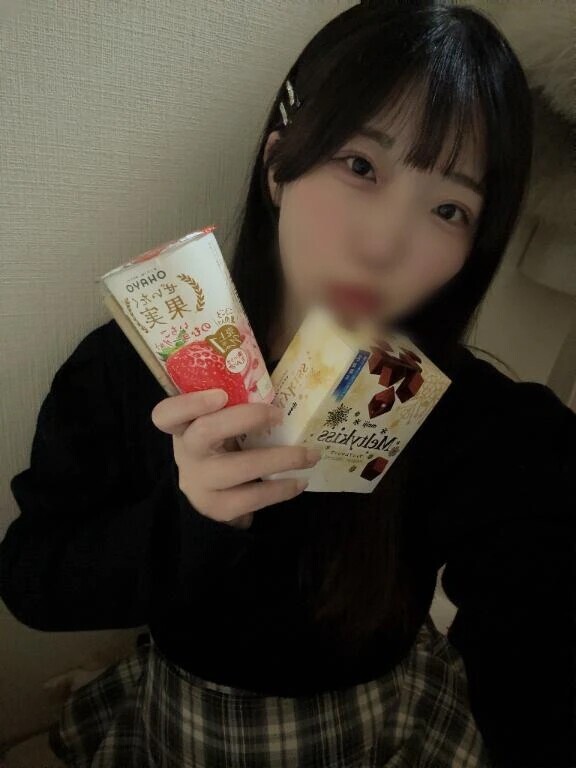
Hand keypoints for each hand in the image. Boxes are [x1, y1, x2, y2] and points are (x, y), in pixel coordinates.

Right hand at [151, 389, 320, 527]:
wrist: (210, 495)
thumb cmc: (220, 446)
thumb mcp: (217, 424)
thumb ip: (234, 405)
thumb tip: (279, 386)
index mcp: (183, 427)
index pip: (166, 414)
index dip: (190, 403)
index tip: (221, 395)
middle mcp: (187, 454)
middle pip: (205, 431)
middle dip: (246, 418)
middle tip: (279, 414)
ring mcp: (200, 483)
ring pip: (237, 468)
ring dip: (280, 459)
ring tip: (310, 454)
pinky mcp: (217, 507)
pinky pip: (251, 498)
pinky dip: (280, 489)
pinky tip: (299, 482)